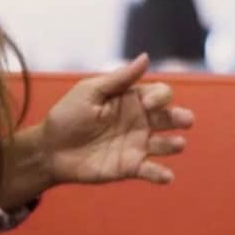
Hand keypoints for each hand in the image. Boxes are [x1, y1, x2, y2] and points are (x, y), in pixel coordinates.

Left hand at [37, 54, 195, 187]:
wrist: (48, 150)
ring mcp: (136, 145)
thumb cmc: (67, 116)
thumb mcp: (90, 91)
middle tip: (185, 120)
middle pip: (169, 117)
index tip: (147, 104)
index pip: (159, 94)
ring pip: (164, 144)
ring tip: (178, 144)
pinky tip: (167, 176)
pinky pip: (150, 170)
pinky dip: (160, 174)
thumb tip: (146, 57)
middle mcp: (140, 122)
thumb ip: (119, 78)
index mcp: (132, 100)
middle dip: (180, 118)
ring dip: (174, 144)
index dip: (159, 97)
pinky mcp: (129, 167)